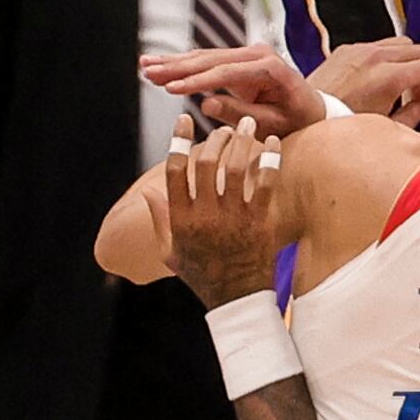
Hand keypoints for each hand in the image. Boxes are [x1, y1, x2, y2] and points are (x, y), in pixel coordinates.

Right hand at [142, 44, 327, 135]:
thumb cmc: (297, 121)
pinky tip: (163, 65)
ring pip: (206, 56)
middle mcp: (258, 54)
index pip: (226, 72)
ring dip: (174, 62)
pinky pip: (209, 61)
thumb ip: (242, 115)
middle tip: (147, 70)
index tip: (171, 88)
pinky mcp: (240, 60)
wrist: (312, 110)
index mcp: (270, 68)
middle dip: (176, 66)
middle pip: (211, 58)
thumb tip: (206, 105)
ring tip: (145, 66)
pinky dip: (185, 64)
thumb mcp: (273, 126)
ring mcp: (249, 54)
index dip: (196, 81)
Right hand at [161, 116, 286, 307]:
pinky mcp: (259, 222)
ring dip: (242, 141)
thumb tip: (147, 192)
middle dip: (215, 139)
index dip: (178, 141)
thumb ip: (159, 221)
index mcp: (181, 220)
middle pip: (206, 164)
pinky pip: (266, 183)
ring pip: (236, 169)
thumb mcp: (170, 252)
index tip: (184, 120)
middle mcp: (205, 216)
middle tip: (225, 128)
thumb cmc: (201, 275)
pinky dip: (269, 159)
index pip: (175, 171)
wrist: (237, 300)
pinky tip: (273, 143)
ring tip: (249, 124)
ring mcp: (233, 218)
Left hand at [309, 37, 419, 127]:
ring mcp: (359, 50)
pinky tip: (378, 80)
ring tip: (399, 86)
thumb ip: (411, 116)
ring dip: (407, 62)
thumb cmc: (336, 126)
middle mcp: (375, 57)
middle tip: (418, 95)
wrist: (301, 118)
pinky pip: (377, 44)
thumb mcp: (383, 127)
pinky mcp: (345, 49)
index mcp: (388, 77)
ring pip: (401, 42)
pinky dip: (386, 58)